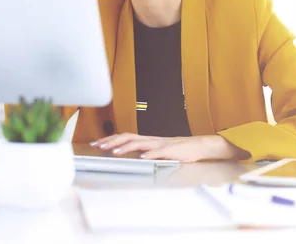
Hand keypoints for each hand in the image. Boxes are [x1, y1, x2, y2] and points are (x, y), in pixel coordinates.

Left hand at [90, 133, 247, 162]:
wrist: (199, 146)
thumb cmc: (178, 150)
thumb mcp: (157, 151)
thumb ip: (144, 151)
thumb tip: (128, 155)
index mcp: (147, 140)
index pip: (124, 137)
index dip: (110, 139)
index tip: (97, 143)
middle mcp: (151, 140)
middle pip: (127, 137)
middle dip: (111, 141)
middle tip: (98, 146)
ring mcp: (160, 144)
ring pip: (139, 143)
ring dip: (125, 147)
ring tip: (114, 152)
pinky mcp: (170, 150)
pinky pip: (159, 152)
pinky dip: (150, 154)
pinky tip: (142, 158)